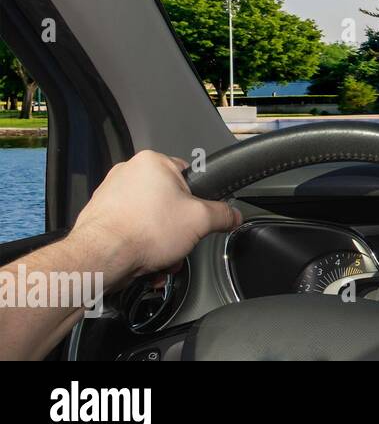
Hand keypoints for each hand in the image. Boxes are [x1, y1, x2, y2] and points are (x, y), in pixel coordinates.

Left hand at [67, 150, 241, 284]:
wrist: (101, 258)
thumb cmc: (142, 231)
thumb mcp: (201, 220)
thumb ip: (223, 214)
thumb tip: (233, 215)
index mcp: (152, 162)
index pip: (189, 176)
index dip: (198, 201)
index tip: (198, 218)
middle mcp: (128, 173)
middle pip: (170, 202)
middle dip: (178, 229)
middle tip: (180, 242)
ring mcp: (111, 194)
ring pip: (151, 219)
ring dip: (161, 242)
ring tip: (161, 257)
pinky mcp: (101, 216)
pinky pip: (132, 229)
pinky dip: (141, 246)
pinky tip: (145, 261)